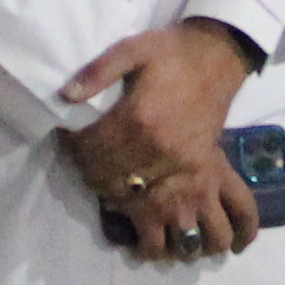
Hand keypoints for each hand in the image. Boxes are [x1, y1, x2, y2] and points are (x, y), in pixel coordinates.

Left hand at [61, 20, 260, 262]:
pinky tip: (155, 232)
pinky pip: (197, 217)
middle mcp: (162, 152)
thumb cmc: (172, 53)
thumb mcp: (132, 48)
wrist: (218, 56)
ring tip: (118, 200)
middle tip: (90, 171)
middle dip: (94, 182)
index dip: (75, 153)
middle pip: (113, 186)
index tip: (71, 147)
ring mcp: (189, 170)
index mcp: (139, 120)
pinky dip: (175, 235)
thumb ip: (97, 71)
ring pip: (149, 214)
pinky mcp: (208, 176)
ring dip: (130, 217)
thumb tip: (65, 96)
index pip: (93, 154)